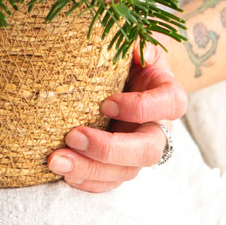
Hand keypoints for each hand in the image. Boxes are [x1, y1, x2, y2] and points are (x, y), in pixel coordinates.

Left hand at [47, 41, 186, 192]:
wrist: (129, 75)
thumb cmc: (132, 56)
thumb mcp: (138, 42)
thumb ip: (139, 42)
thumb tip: (137, 52)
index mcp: (169, 96)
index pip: (167, 106)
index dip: (138, 108)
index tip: (105, 102)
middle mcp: (159, 128)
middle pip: (147, 151)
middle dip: (108, 149)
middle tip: (73, 136)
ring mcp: (140, 151)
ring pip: (124, 172)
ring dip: (89, 169)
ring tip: (56, 160)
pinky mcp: (121, 165)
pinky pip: (109, 182)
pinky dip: (88, 181)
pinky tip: (64, 173)